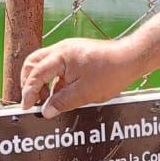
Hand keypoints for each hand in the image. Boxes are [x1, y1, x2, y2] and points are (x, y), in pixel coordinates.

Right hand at [19, 37, 143, 116]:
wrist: (132, 58)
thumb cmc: (111, 73)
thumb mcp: (84, 94)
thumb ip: (62, 102)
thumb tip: (46, 111)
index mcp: (61, 56)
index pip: (35, 74)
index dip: (29, 92)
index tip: (28, 106)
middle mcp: (62, 49)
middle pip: (33, 63)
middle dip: (30, 83)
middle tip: (34, 100)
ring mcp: (69, 50)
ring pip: (44, 64)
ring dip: (42, 82)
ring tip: (49, 100)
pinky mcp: (76, 54)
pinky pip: (57, 66)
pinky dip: (54, 80)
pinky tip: (61, 94)